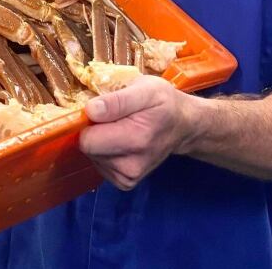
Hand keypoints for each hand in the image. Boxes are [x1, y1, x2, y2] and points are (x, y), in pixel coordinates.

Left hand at [79, 75, 195, 190]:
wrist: (183, 126)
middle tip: (113, 117)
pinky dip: (105, 152)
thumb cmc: (163, 103)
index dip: (88, 122)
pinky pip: (100, 165)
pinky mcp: (125, 182)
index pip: (87, 140)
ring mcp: (128, 177)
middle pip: (88, 149)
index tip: (99, 109)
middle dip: (94, 131)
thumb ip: (116, 101)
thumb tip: (90, 111)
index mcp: (135, 139)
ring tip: (120, 128)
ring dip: (101, 141)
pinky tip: (120, 141)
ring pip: (93, 157)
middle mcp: (131, 165)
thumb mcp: (145, 89)